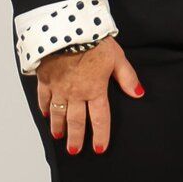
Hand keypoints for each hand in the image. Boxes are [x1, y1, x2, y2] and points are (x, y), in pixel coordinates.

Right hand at [35, 36, 142, 154]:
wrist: (66, 30)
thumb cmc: (93, 41)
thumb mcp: (117, 57)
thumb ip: (127, 77)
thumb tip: (139, 94)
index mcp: (95, 89)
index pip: (100, 118)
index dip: (100, 135)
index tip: (99, 148)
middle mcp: (76, 93)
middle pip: (76, 121)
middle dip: (76, 138)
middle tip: (75, 151)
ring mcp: (59, 88)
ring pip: (58, 113)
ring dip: (59, 127)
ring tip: (59, 137)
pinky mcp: (45, 79)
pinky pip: (43, 98)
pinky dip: (44, 108)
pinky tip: (45, 114)